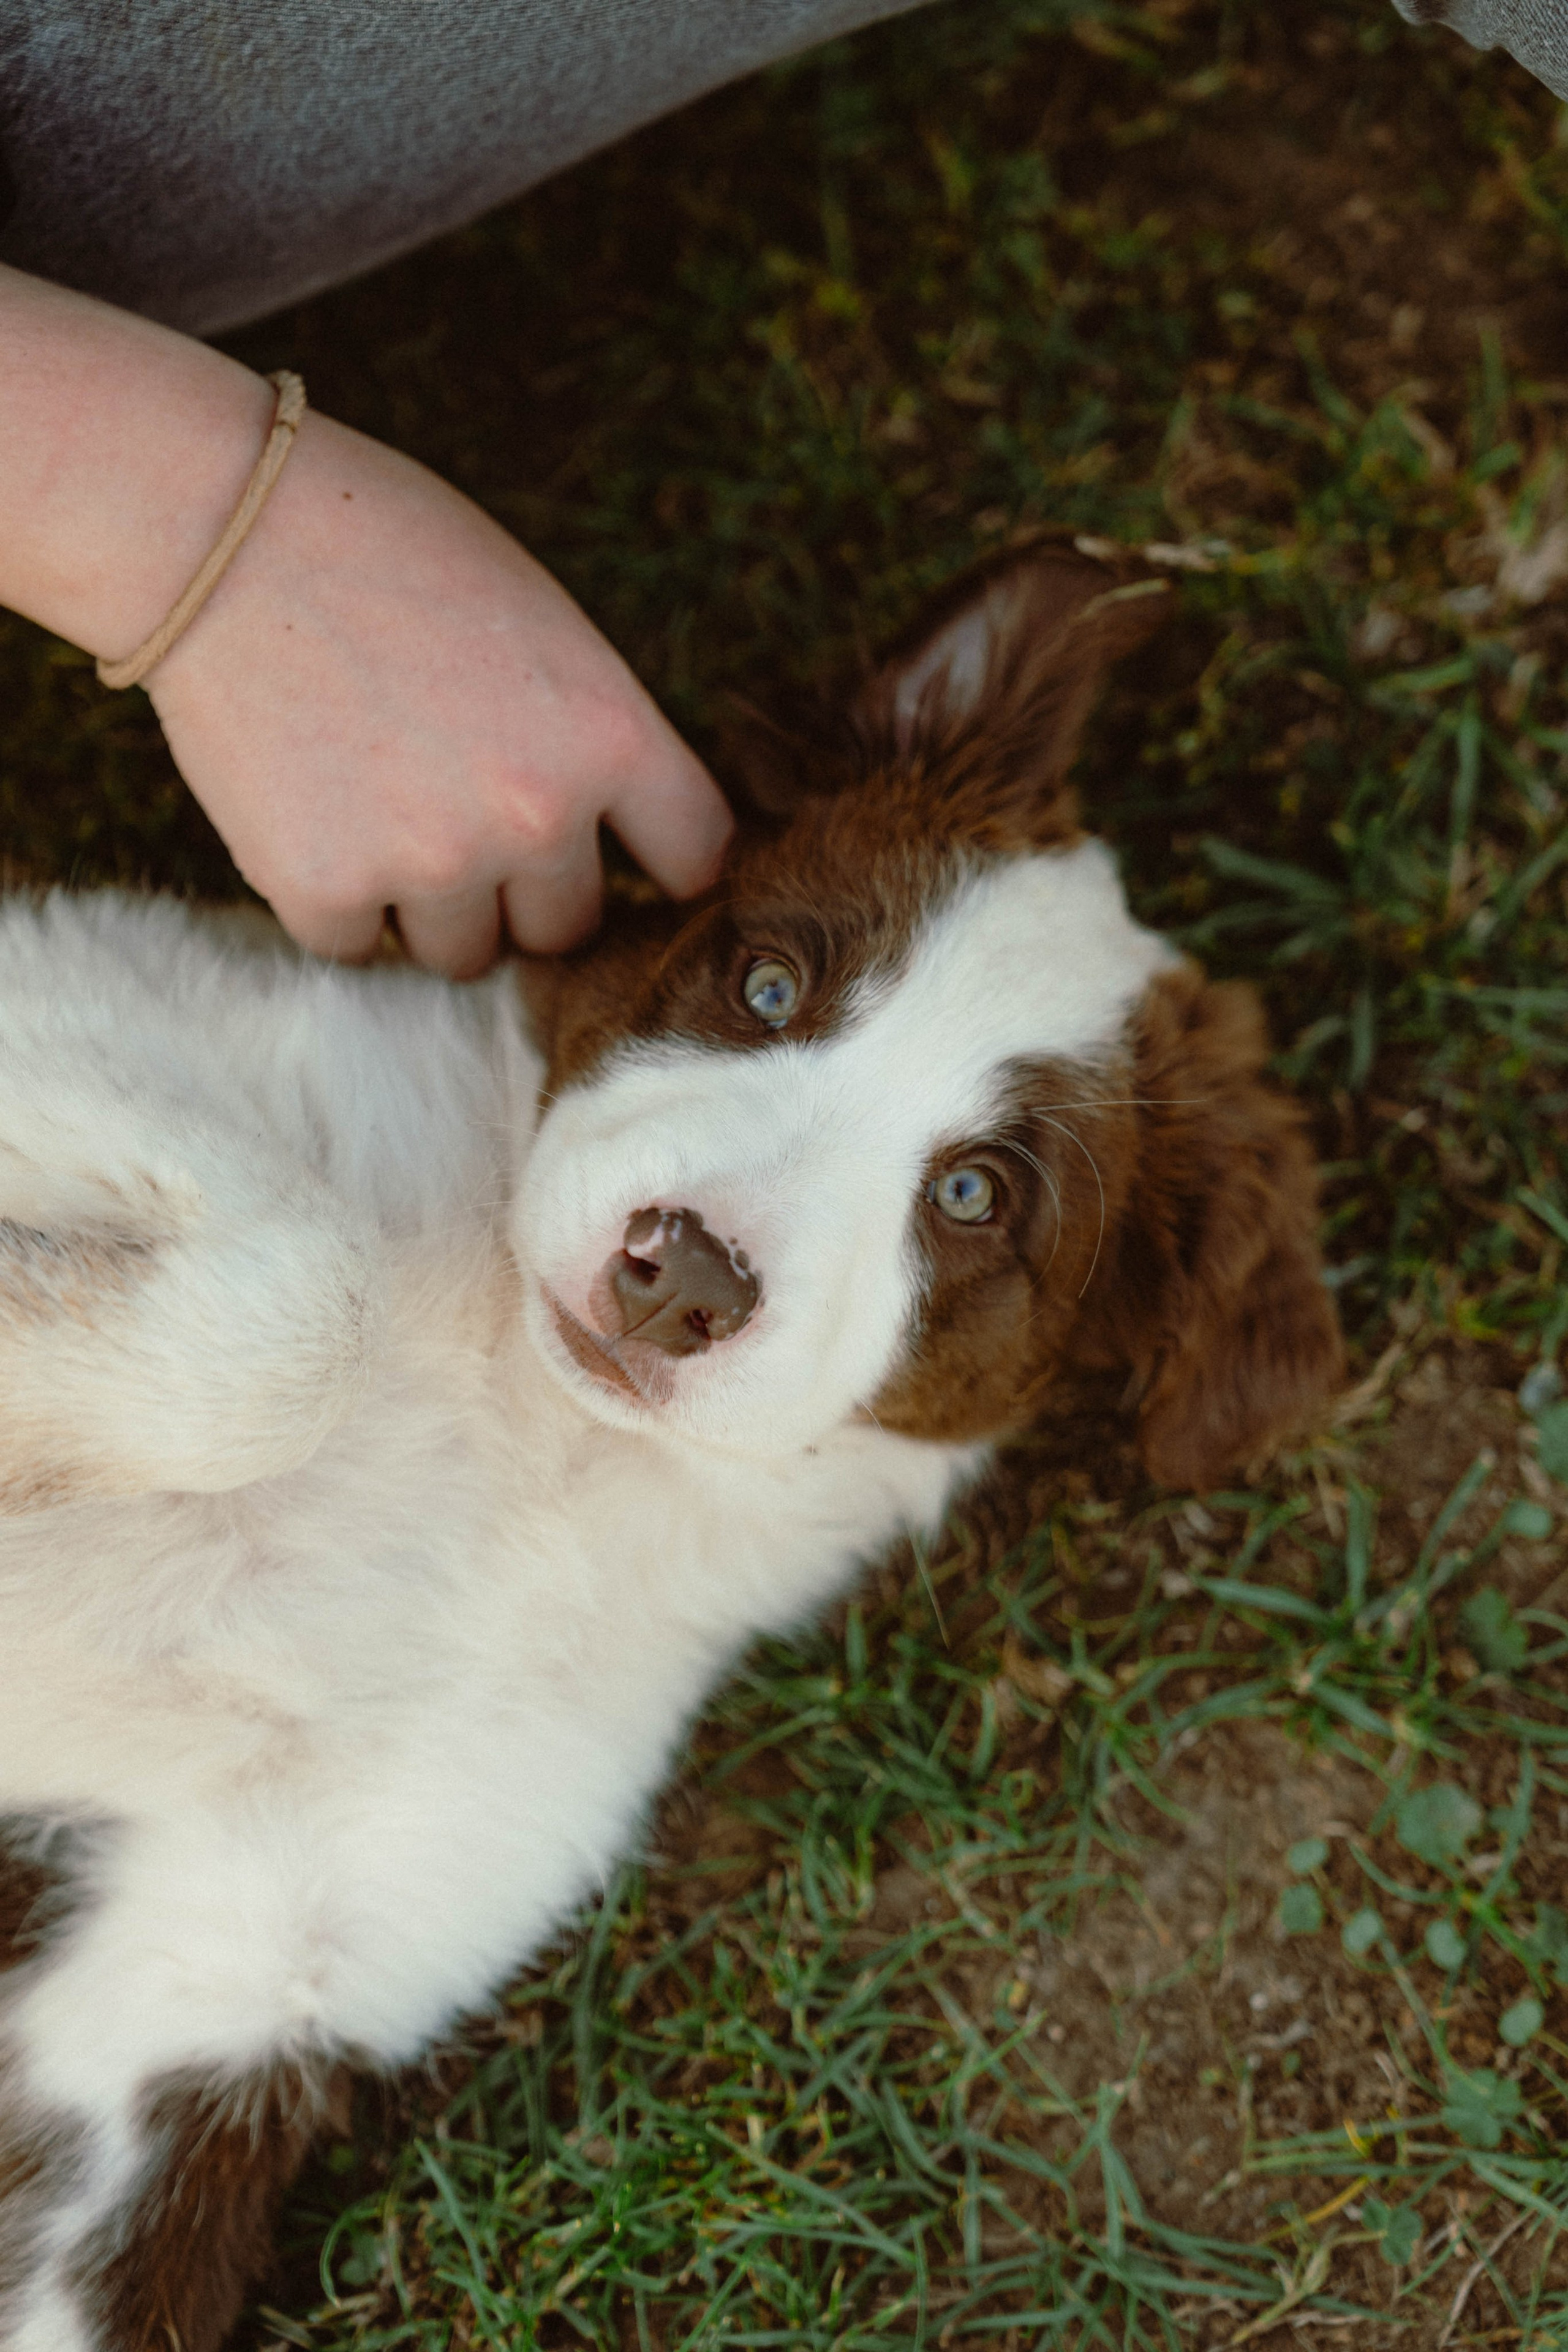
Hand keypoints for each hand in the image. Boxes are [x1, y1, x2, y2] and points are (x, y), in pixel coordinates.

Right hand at [149, 411, 730, 972]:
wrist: (221, 532)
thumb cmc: (389, 552)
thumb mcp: (542, 625)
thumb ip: (588, 738)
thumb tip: (614, 841)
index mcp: (610, 735)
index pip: (694, 859)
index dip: (662, 866)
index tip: (631, 865)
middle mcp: (535, 816)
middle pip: (566, 927)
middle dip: (526, 892)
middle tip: (464, 817)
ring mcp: (430, 863)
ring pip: (463, 953)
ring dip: (433, 909)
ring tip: (382, 809)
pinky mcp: (325, 889)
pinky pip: (356, 947)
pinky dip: (339, 902)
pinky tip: (314, 813)